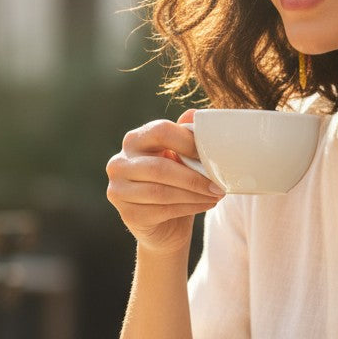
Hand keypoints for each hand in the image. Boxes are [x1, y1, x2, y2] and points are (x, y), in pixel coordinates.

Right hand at [105, 109, 224, 255]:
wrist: (165, 225)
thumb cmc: (176, 184)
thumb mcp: (181, 157)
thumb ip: (186, 135)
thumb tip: (198, 114)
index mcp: (134, 140)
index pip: (160, 131)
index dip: (188, 142)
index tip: (212, 155)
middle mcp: (119, 162)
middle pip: (160, 167)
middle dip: (194, 177)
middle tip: (219, 184)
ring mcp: (118, 190)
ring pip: (162, 191)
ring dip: (195, 194)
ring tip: (216, 194)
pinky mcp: (128, 214)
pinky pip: (163, 210)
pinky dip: (190, 207)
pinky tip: (206, 204)